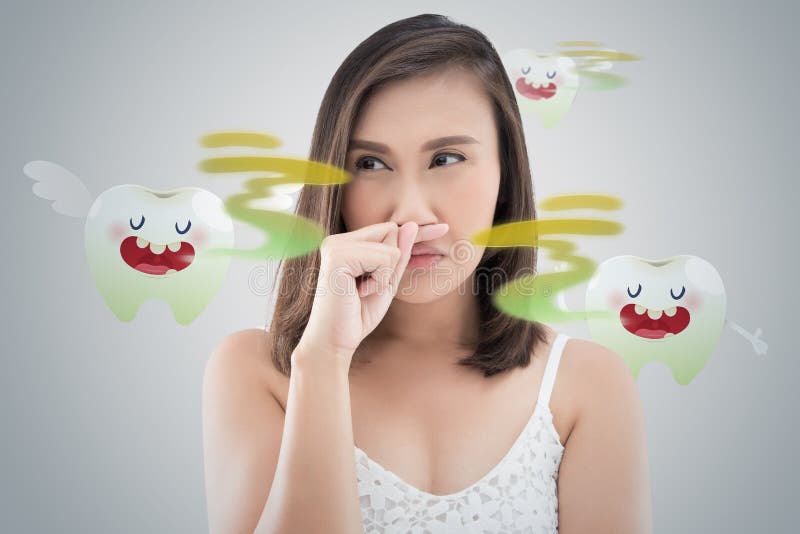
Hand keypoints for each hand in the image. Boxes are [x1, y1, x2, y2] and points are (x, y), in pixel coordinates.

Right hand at [295, 221, 448, 363]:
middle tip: (369, 288)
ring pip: (390, 246)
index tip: (445, 229)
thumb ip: (399, 255)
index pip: (387, 229)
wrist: (335, 341)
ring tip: (363, 291)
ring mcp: (336, 246)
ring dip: (386, 274)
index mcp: (345, 244)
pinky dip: (381, 279)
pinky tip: (360, 292)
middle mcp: (337, 240)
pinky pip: (384, 258)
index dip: (415, 233)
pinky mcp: (338, 257)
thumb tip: (411, 225)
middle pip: (391, 230)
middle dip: (392, 263)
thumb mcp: (387, 282)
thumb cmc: (358, 315)